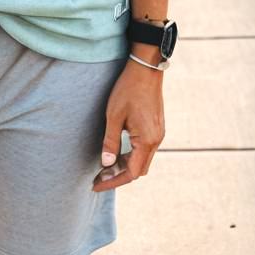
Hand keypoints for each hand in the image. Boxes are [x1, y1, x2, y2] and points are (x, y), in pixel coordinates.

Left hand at [91, 55, 164, 191]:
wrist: (146, 69)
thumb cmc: (128, 90)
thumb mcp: (114, 115)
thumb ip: (110, 141)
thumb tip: (105, 164)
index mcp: (147, 140)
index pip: (131, 173)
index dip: (113, 181)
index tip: (96, 184)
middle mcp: (156, 141)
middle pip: (138, 170)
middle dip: (118, 176)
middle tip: (97, 177)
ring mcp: (158, 134)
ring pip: (141, 160)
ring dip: (124, 165)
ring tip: (104, 167)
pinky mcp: (156, 128)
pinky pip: (144, 149)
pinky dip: (130, 155)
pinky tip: (116, 152)